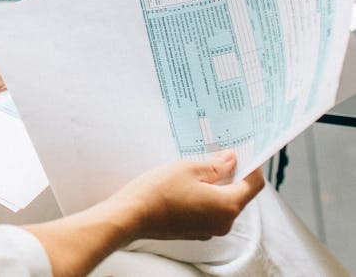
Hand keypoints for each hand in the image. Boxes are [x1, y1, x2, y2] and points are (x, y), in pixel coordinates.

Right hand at [108, 150, 264, 241]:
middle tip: (218, 155)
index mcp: (228, 206)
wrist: (130, 216)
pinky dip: (204, 198)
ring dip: (215, 186)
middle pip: (238, 195)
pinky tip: (186, 185)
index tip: (244, 152)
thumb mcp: (189, 169)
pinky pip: (207, 212)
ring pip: (221, 204)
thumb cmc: (158, 192)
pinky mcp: (193, 232)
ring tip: (198, 169)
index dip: (252, 166)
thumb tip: (230, 160)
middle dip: (231, 175)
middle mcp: (222, 223)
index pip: (253, 185)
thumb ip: (215, 165)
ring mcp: (208, 230)